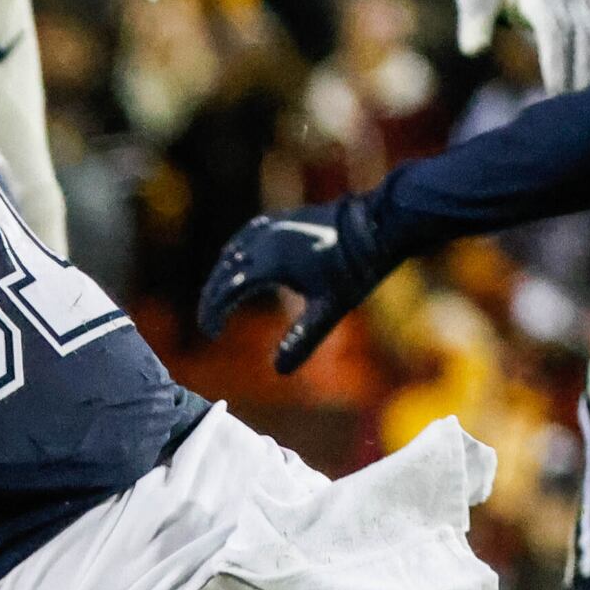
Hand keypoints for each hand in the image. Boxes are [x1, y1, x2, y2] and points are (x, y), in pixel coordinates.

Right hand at [195, 195, 392, 373]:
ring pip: (232, 251)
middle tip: (210, 320)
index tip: (212, 333)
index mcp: (268, 264)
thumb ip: (302, 340)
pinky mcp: (281, 218)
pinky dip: (235, 252)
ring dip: (222, 274)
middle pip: (223, 272)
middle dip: (213, 297)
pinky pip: (246, 236)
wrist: (378, 223)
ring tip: (220, 294)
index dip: (213, 314)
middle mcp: (263, 241)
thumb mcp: (330, 309)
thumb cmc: (355, 267)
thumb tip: (279, 371)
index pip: (226, 291)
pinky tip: (238, 258)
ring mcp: (271, 226)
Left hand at [457, 0, 589, 95]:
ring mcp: (585, 7)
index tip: (556, 90)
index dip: (559, 60)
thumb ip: (475, 17)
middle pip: (584, 40)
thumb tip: (472, 50)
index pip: (557, 30)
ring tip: (587, 107)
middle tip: (570, 109)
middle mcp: (572, 0)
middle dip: (581, 74)